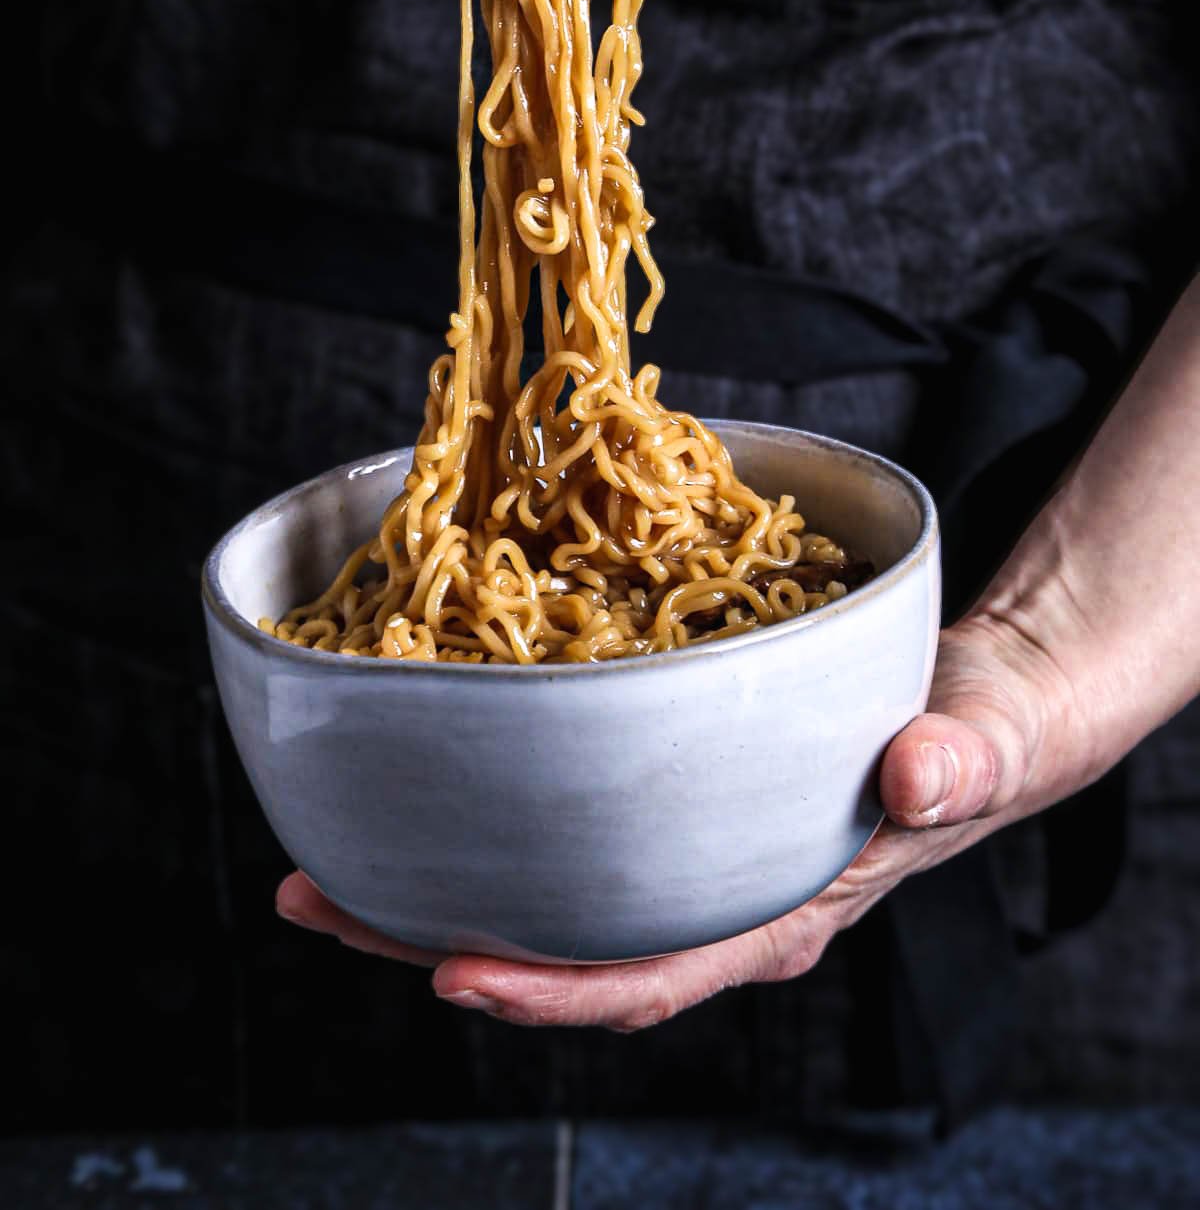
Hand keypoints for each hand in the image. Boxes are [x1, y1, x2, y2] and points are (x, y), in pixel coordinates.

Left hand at [279, 272, 1199, 1025]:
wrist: (976, 702)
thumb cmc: (977, 731)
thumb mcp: (985, 738)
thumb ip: (964, 758)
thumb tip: (920, 781)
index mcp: (783, 905)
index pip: (658, 972)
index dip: (555, 987)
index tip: (455, 975)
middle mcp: (714, 895)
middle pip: (564, 950)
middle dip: (434, 944)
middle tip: (319, 905)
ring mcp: (681, 855)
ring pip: (543, 897)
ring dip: (429, 890)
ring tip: (318, 865)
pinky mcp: (664, 798)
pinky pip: (562, 829)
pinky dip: (483, 818)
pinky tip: (415, 788)